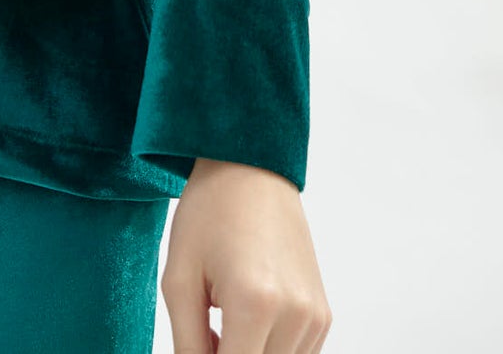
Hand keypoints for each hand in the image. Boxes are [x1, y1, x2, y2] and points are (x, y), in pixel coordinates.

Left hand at [162, 158, 332, 352]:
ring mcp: (315, 317)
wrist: (251, 167)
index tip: (198, 345)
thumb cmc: (210, 212)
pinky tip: (248, 319)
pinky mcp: (323, 315)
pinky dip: (269, 351)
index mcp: (255, 304)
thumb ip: (187, 346)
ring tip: (225, 322)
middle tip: (208, 332)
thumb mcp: (179, 280)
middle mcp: (295, 315)